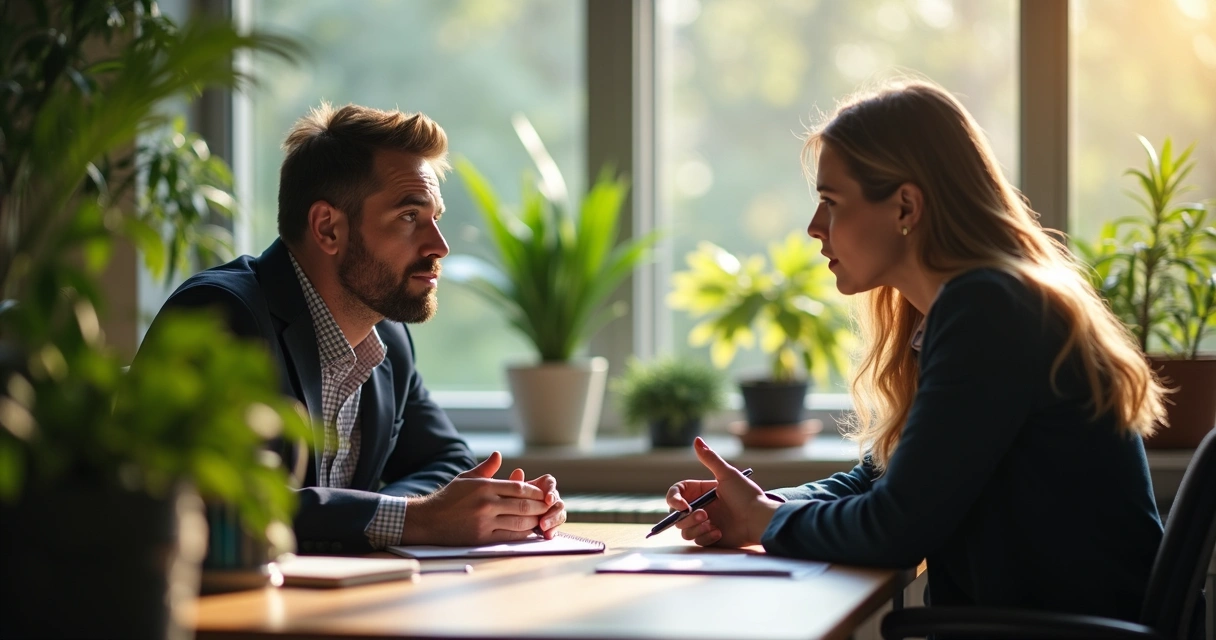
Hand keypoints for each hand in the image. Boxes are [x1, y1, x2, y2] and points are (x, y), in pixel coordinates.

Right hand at [400, 451, 551, 544]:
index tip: (543, 494)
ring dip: (534, 521)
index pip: (519, 488)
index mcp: (484, 487)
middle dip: (540, 507)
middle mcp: (486, 504)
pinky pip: (509, 537)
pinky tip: (528, 530)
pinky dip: (522, 534)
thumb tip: (499, 455)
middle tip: (549, 507)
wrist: (428, 520)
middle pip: (523, 505)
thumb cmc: (449, 497)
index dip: (535, 492)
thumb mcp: (466, 478)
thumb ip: (485, 468)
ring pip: (519, 522)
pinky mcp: (482, 538)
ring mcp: (484, 522)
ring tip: (541, 518)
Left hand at [508, 467, 566, 538]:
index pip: (550, 483)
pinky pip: (556, 525)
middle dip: (552, 511)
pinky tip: (547, 535)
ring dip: (553, 521)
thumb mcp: (505, 492)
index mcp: (540, 485)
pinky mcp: (551, 523)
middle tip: (543, 521)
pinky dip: (552, 530)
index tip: (548, 500)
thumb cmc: (504, 501)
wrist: (503, 517)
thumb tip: (518, 472)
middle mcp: (548, 497)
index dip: (551, 491)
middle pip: (558, 501)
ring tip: (543, 528)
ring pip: (560, 513)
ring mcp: (551, 510)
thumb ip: (512, 483)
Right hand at [665, 437, 779, 547]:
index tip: (682, 506)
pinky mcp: (710, 538)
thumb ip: (710, 458)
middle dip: (687, 517)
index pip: (675, 494)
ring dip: (694, 528)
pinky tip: (720, 532)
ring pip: (684, 530)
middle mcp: (700, 507)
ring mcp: (704, 523)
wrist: (760, 520)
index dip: (674, 500)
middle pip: (677, 515)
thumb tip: (696, 439)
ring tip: (712, 525)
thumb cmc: (746, 496)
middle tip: (704, 515)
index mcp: (700, 492)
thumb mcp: (727, 475)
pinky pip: (697, 540)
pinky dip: (706, 537)